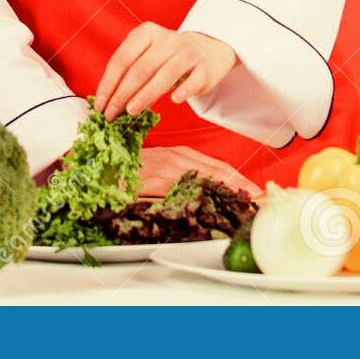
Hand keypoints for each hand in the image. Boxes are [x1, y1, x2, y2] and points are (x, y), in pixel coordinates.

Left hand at [95, 22, 237, 118]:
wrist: (207, 49)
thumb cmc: (167, 57)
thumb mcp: (147, 55)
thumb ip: (129, 72)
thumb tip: (107, 101)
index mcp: (147, 33)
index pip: (123, 58)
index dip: (109, 83)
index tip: (100, 104)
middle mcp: (168, 40)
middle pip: (141, 69)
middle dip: (122, 94)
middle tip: (111, 114)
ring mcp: (187, 53)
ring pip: (165, 75)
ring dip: (145, 95)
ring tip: (131, 111)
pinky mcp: (204, 69)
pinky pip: (193, 81)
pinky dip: (184, 90)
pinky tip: (174, 100)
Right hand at [138, 146, 260, 198]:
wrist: (98, 164)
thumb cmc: (128, 169)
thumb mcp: (158, 170)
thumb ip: (178, 178)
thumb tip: (204, 193)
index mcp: (180, 155)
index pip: (216, 168)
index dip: (238, 179)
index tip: (257, 191)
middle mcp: (176, 159)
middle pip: (216, 172)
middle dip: (240, 186)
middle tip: (261, 199)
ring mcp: (165, 169)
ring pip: (204, 179)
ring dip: (227, 191)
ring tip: (247, 203)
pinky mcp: (153, 180)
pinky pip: (181, 188)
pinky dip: (200, 195)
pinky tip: (214, 203)